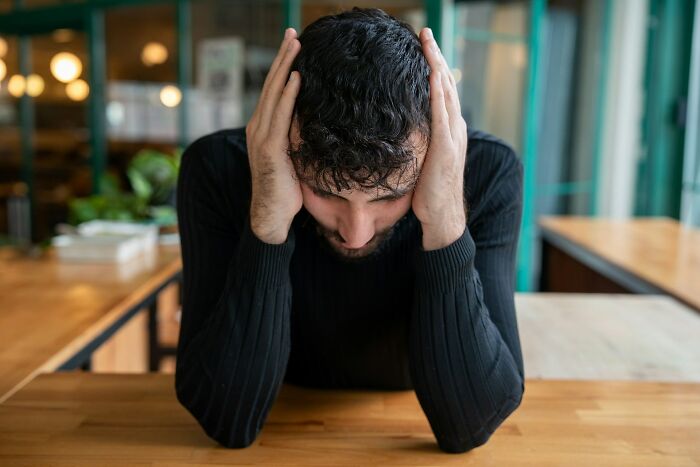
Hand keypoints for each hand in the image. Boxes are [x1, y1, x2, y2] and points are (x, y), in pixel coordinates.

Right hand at [246, 28, 301, 243]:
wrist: (271, 215)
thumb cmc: (286, 189)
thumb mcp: (293, 157)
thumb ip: (298, 138)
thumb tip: (316, 126)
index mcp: (264, 127)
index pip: (273, 90)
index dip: (283, 66)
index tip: (293, 46)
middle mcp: (258, 126)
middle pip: (271, 84)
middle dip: (282, 57)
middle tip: (293, 33)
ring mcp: (261, 136)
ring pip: (273, 94)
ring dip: (285, 67)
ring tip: (295, 46)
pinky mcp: (269, 148)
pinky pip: (280, 116)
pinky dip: (287, 96)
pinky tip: (296, 79)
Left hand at [412, 27, 468, 250]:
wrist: (442, 216)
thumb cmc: (429, 194)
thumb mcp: (423, 161)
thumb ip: (417, 143)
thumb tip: (399, 133)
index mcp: (449, 130)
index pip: (442, 91)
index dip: (434, 67)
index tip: (423, 47)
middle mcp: (455, 128)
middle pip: (446, 84)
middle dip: (436, 57)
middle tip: (425, 33)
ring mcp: (453, 136)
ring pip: (446, 91)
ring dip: (437, 65)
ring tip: (428, 42)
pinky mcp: (446, 147)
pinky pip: (443, 112)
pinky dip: (439, 91)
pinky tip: (433, 73)